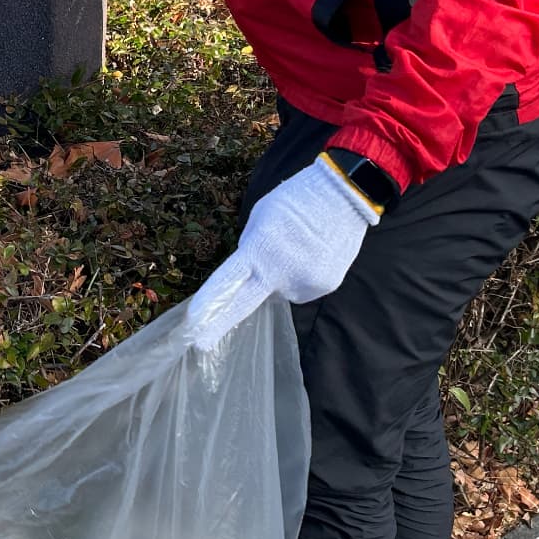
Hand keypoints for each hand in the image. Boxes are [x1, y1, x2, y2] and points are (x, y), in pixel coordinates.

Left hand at [184, 157, 379, 352]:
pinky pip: (303, 288)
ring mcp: (305, 283)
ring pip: (281, 290)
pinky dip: (303, 276)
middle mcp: (281, 273)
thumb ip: (251, 248)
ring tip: (297, 249)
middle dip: (221, 324)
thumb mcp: (260, 217)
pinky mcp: (325, 286)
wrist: (345, 194)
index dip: (210, 306)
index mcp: (259, 250)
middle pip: (247, 302)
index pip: (229, 283)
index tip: (193, 328)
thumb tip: (251, 271)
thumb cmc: (295, 199)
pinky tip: (312, 254)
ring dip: (282, 278)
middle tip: (201, 344)